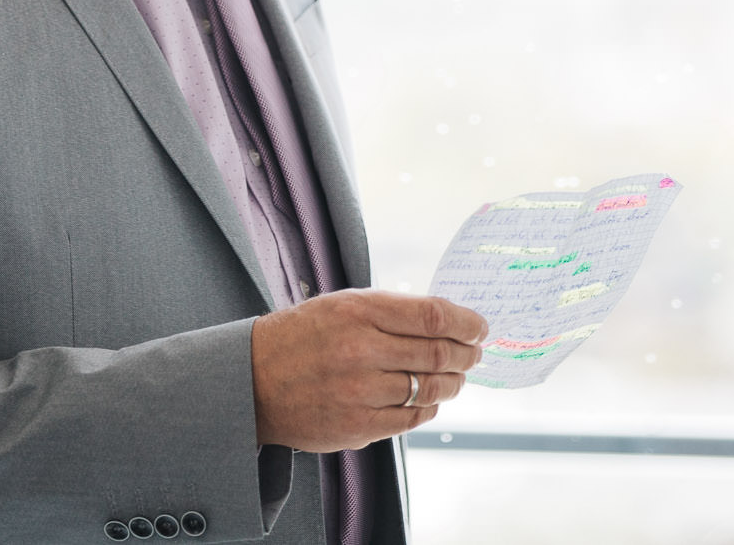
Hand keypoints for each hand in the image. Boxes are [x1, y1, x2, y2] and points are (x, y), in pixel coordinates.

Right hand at [250, 290, 488, 451]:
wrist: (252, 381)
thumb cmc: (301, 337)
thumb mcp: (341, 306)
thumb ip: (390, 311)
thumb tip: (446, 321)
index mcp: (359, 311)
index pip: (432, 315)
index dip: (466, 322)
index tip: (480, 327)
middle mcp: (362, 350)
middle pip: (438, 353)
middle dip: (467, 354)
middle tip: (475, 354)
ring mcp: (361, 393)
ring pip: (430, 389)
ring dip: (453, 383)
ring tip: (457, 378)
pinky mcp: (359, 427)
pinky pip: (411, 419)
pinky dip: (428, 409)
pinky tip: (428, 400)